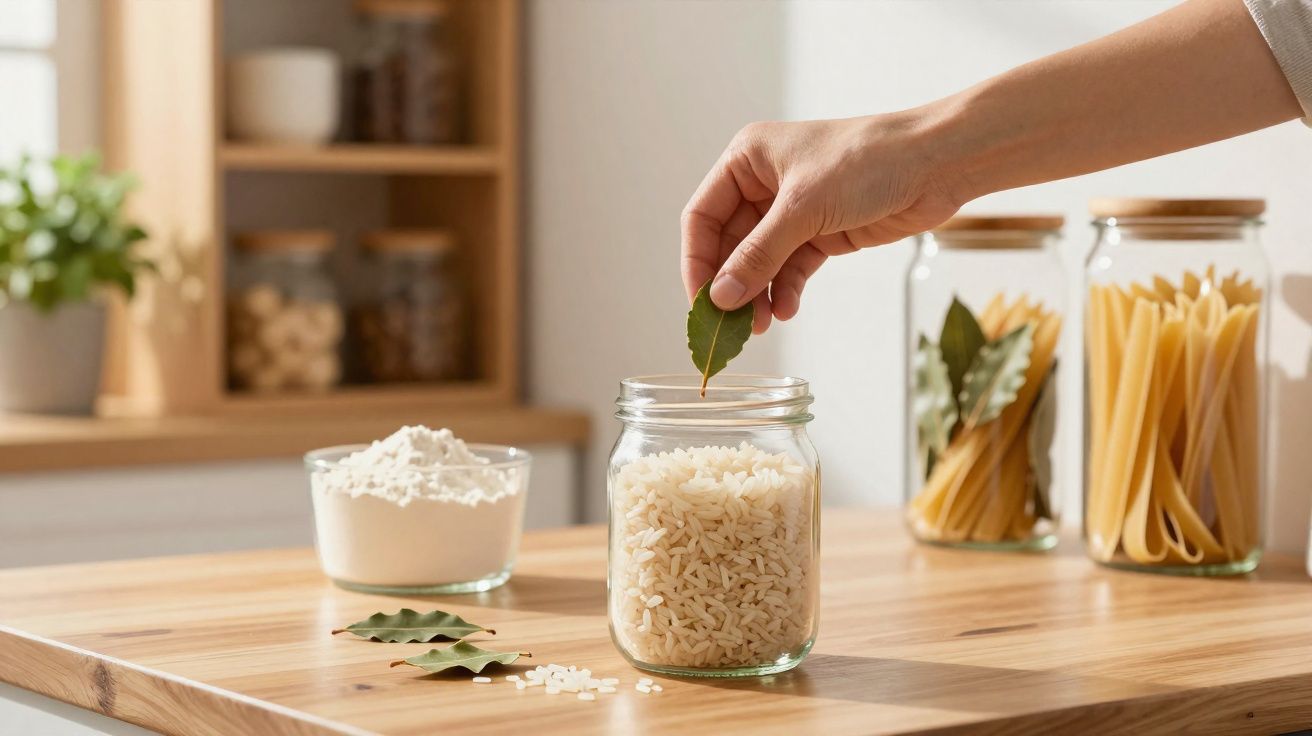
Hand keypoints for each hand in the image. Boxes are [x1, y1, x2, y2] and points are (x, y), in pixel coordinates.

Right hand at [680, 112, 963, 332]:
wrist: (937, 163)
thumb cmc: (869, 162)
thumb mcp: (804, 209)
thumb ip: (758, 255)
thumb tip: (720, 298)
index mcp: (747, 159)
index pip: (702, 217)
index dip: (698, 262)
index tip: (701, 303)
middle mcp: (764, 184)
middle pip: (729, 245)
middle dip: (731, 285)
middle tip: (729, 326)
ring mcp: (793, 211)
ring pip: (760, 262)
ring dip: (757, 295)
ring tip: (760, 326)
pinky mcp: (821, 232)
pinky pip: (790, 269)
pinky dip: (785, 291)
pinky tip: (786, 311)